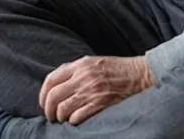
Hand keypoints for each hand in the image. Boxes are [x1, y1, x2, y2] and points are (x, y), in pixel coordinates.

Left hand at [39, 56, 154, 124]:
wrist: (140, 75)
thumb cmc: (116, 70)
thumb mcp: (93, 62)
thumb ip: (74, 70)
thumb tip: (55, 83)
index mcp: (80, 65)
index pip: (51, 80)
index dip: (43, 95)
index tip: (43, 103)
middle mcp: (84, 77)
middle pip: (53, 96)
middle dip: (49, 110)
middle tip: (52, 116)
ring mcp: (92, 91)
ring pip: (63, 109)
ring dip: (60, 117)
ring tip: (64, 120)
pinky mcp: (101, 104)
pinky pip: (78, 117)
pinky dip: (73, 122)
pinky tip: (77, 121)